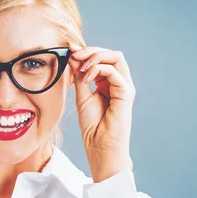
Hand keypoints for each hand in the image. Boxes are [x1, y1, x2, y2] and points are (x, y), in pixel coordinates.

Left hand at [68, 45, 135, 181]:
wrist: (100, 146)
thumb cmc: (92, 126)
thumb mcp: (82, 95)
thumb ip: (79, 76)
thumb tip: (74, 56)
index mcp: (108, 83)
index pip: (103, 58)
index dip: (87, 53)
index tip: (70, 53)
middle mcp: (119, 83)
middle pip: (111, 54)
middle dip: (91, 51)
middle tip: (75, 55)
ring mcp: (124, 87)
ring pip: (116, 57)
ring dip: (95, 57)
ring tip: (81, 69)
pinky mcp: (126, 93)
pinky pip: (114, 71)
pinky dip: (97, 69)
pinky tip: (86, 78)